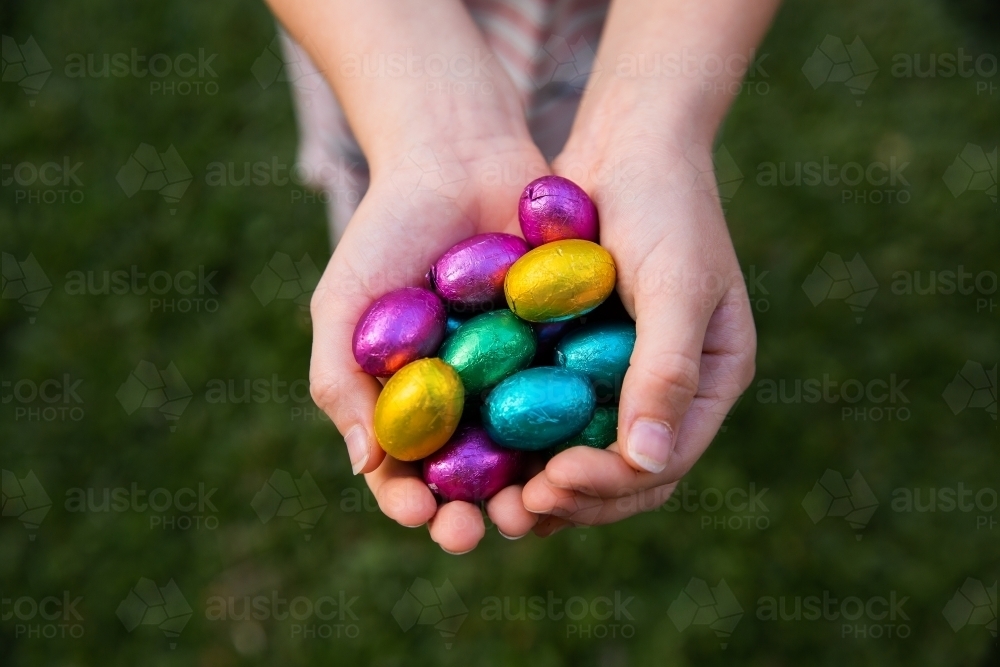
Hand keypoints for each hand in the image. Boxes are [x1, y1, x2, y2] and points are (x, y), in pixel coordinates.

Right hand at [309, 137, 550, 552]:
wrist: (456, 155)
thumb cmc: (386, 231)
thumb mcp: (344, 304)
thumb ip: (339, 381)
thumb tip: (364, 466)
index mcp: (410, 403)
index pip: (405, 472)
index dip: (410, 501)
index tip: (421, 512)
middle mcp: (467, 401)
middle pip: (472, 479)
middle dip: (476, 512)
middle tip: (485, 528)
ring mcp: (519, 379)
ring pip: (529, 453)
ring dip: (532, 486)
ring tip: (537, 502)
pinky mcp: (567, 349)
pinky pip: (574, 399)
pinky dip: (578, 428)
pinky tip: (584, 447)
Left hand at [522, 135, 756, 534]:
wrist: (630, 142)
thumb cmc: (667, 206)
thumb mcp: (676, 284)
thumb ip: (666, 371)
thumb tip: (646, 463)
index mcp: (708, 382)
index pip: (662, 464)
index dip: (609, 487)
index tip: (553, 484)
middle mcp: (666, 389)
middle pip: (619, 474)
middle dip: (569, 500)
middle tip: (512, 513)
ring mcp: (619, 374)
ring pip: (579, 453)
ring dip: (537, 484)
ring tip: (490, 503)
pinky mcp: (576, 355)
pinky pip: (548, 414)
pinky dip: (518, 439)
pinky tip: (477, 452)